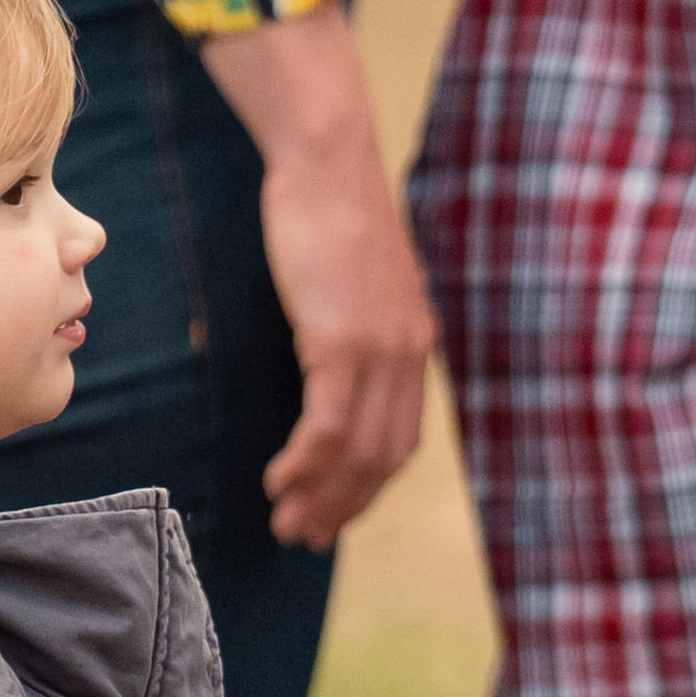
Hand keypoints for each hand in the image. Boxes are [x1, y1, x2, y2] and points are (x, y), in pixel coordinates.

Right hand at [198, 6, 432, 548]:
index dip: (367, 484)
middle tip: (305, 535)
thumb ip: (352, 323)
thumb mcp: (351, 279)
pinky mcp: (343, 342)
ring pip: (357, 452)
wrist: (328, 160)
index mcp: (414, 343)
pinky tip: (282, 481)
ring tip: (288, 522)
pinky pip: (329, 425)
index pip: (399, 437)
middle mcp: (407, 354)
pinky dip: (308, 463)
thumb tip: (329, 353)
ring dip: (322, 495)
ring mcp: (380, 351)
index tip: (334, 512)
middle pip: (383, 457)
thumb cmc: (327, 208)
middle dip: (344, 505)